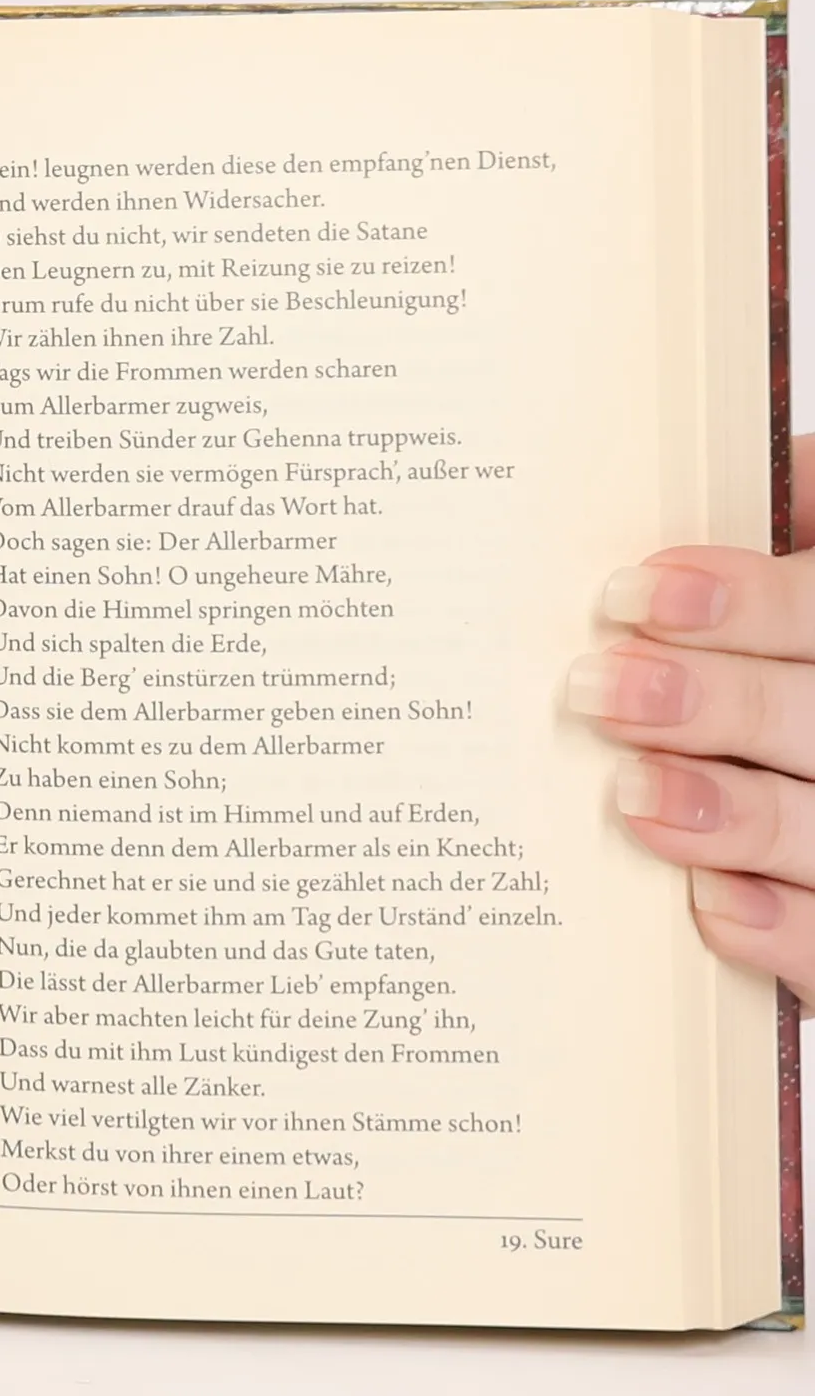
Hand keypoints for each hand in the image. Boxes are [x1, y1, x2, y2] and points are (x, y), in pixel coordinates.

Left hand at [569, 434, 814, 1008]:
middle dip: (716, 703)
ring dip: (733, 814)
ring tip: (633, 794)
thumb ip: (800, 529)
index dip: (747, 602)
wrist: (803, 790)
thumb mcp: (809, 582)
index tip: (634, 596)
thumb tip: (765, 468)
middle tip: (601, 688)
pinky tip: (706, 905)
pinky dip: (778, 927)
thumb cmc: (790, 667)